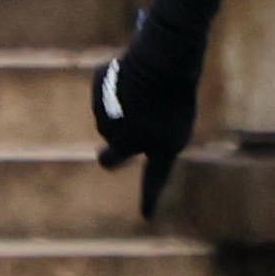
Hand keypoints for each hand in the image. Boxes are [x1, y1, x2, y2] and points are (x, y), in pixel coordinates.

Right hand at [90, 18, 202, 219]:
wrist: (165, 59)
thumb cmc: (176, 88)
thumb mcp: (171, 118)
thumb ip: (147, 141)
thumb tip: (107, 155)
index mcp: (163, 148)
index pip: (155, 180)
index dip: (150, 199)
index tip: (148, 216)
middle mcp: (132, 142)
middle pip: (109, 159)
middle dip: (107, 156)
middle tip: (106, 153)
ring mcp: (112, 123)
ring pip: (108, 122)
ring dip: (118, 110)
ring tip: (139, 89)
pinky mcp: (98, 102)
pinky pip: (101, 99)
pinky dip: (112, 90)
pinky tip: (128, 76)